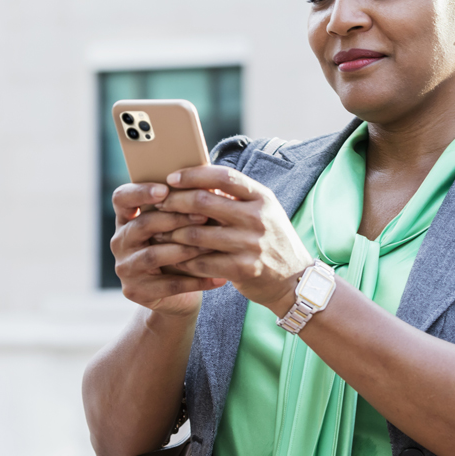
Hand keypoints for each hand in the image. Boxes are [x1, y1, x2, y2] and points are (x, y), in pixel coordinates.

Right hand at [110, 182, 226, 316]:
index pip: (121, 198)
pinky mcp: (134, 290)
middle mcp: (120, 241)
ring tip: (212, 246)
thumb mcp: (179, 227)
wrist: (176, 297)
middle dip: (176, 219)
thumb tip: (213, 185)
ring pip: (154, 254)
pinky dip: (195, 281)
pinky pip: (167, 284)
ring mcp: (125, 267)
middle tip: (205, 215)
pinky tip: (218, 278)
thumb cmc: (181, 249)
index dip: (140, 192)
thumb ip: (185, 207)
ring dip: (186, 249)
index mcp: (126, 218)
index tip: (164, 190)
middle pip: (143, 224)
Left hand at [155, 166, 312, 313]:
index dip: (193, 175)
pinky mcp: (243, 270)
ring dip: (173, 233)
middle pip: (204, 202)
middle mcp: (258, 218)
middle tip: (161, 205)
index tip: (172, 178)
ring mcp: (251, 245)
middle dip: (176, 202)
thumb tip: (197, 178)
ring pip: (197, 234)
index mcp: (262, 198)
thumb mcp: (263, 211)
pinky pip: (202, 262)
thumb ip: (236, 197)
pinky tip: (174, 256)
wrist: (295, 280)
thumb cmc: (271, 240)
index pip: (223, 176)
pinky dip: (184, 259)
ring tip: (159, 231)